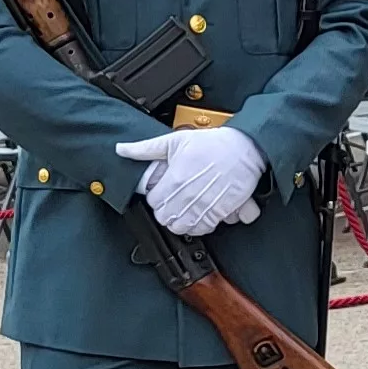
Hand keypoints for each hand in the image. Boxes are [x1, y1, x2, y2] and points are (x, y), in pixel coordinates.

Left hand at [113, 127, 267, 236]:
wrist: (245, 148)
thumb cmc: (213, 143)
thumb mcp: (175, 140)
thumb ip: (146, 148)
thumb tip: (122, 149)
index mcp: (175, 179)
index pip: (153, 202)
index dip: (155, 198)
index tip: (161, 192)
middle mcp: (188, 195)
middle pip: (165, 218)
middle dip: (165, 212)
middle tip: (171, 202)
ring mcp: (205, 205)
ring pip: (181, 227)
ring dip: (180, 221)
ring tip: (184, 210)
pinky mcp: (220, 211)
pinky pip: (202, 228)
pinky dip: (198, 226)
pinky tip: (198, 215)